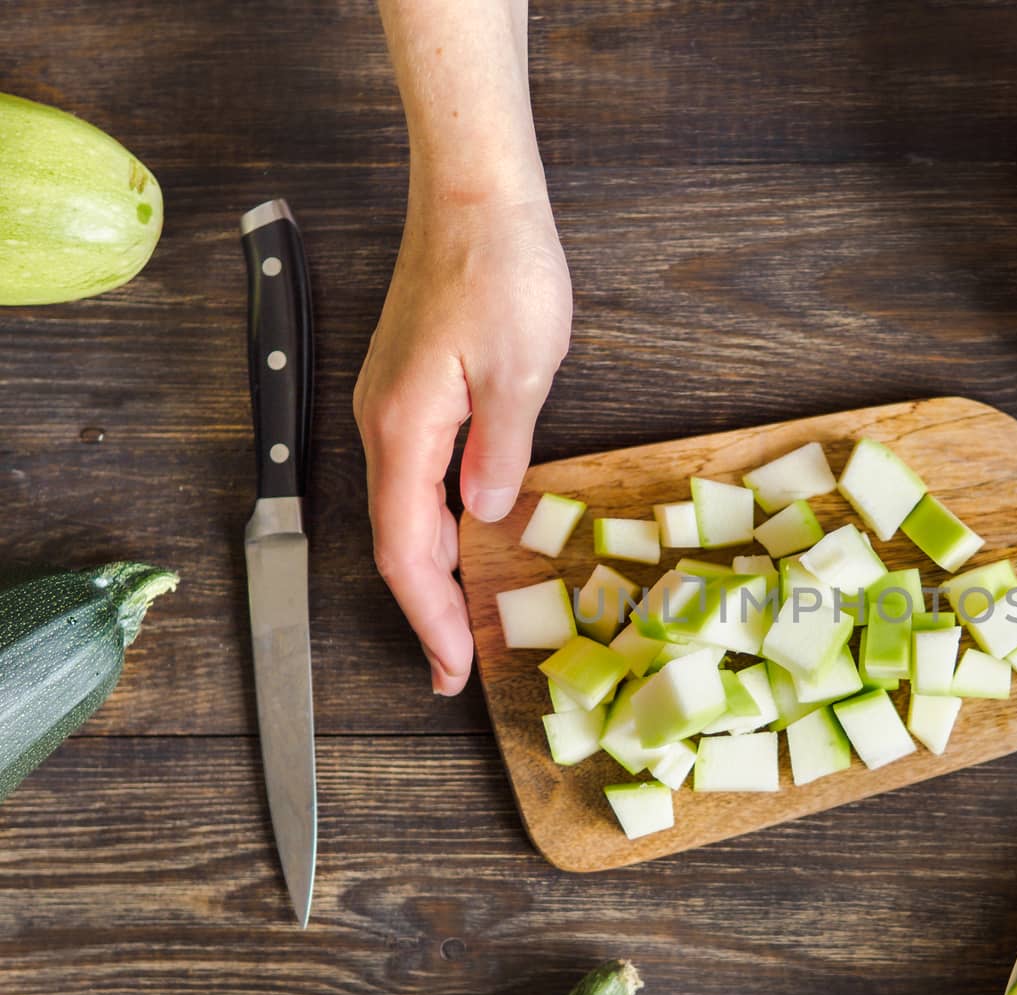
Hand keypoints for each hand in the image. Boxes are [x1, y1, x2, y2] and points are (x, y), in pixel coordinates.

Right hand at [354, 190, 571, 693]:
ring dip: (433, 572)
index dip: (428, 618)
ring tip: (464, 625)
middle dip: (428, 612)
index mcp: (406, 430)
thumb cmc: (501, 268)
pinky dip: (437, 525)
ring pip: (405, 512)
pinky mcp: (412, 390)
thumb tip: (484, 513)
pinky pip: (416, 478)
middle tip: (456, 670)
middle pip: (397, 541)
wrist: (475, 193)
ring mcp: (393, 406)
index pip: (405, 550)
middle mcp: (385, 424)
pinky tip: (465, 544)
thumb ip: (500, 453)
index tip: (451, 669)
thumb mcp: (521, 370)